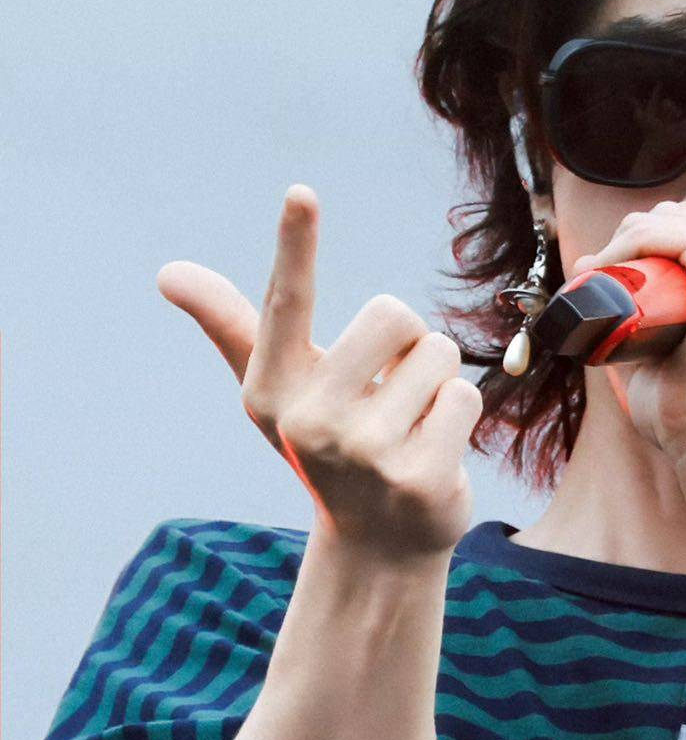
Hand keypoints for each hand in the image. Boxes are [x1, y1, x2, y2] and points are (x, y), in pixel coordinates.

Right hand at [156, 185, 484, 565]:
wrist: (378, 547)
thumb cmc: (330, 448)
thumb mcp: (279, 391)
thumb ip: (234, 325)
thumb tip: (166, 272)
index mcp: (272, 390)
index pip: (286, 302)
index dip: (295, 244)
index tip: (302, 192)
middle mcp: (311, 421)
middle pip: (394, 312)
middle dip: (408, 345)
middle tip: (392, 397)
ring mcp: (365, 453)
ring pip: (438, 354)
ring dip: (438, 385)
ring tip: (412, 430)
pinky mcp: (418, 477)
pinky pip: (465, 397)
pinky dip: (462, 420)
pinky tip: (435, 457)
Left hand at [572, 192, 685, 466]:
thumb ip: (663, 328)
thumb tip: (603, 292)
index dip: (664, 246)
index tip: (622, 278)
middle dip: (645, 238)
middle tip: (607, 279)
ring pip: (673, 218)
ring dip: (629, 241)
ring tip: (602, 281)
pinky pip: (658, 228)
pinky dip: (621, 245)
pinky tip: (603, 271)